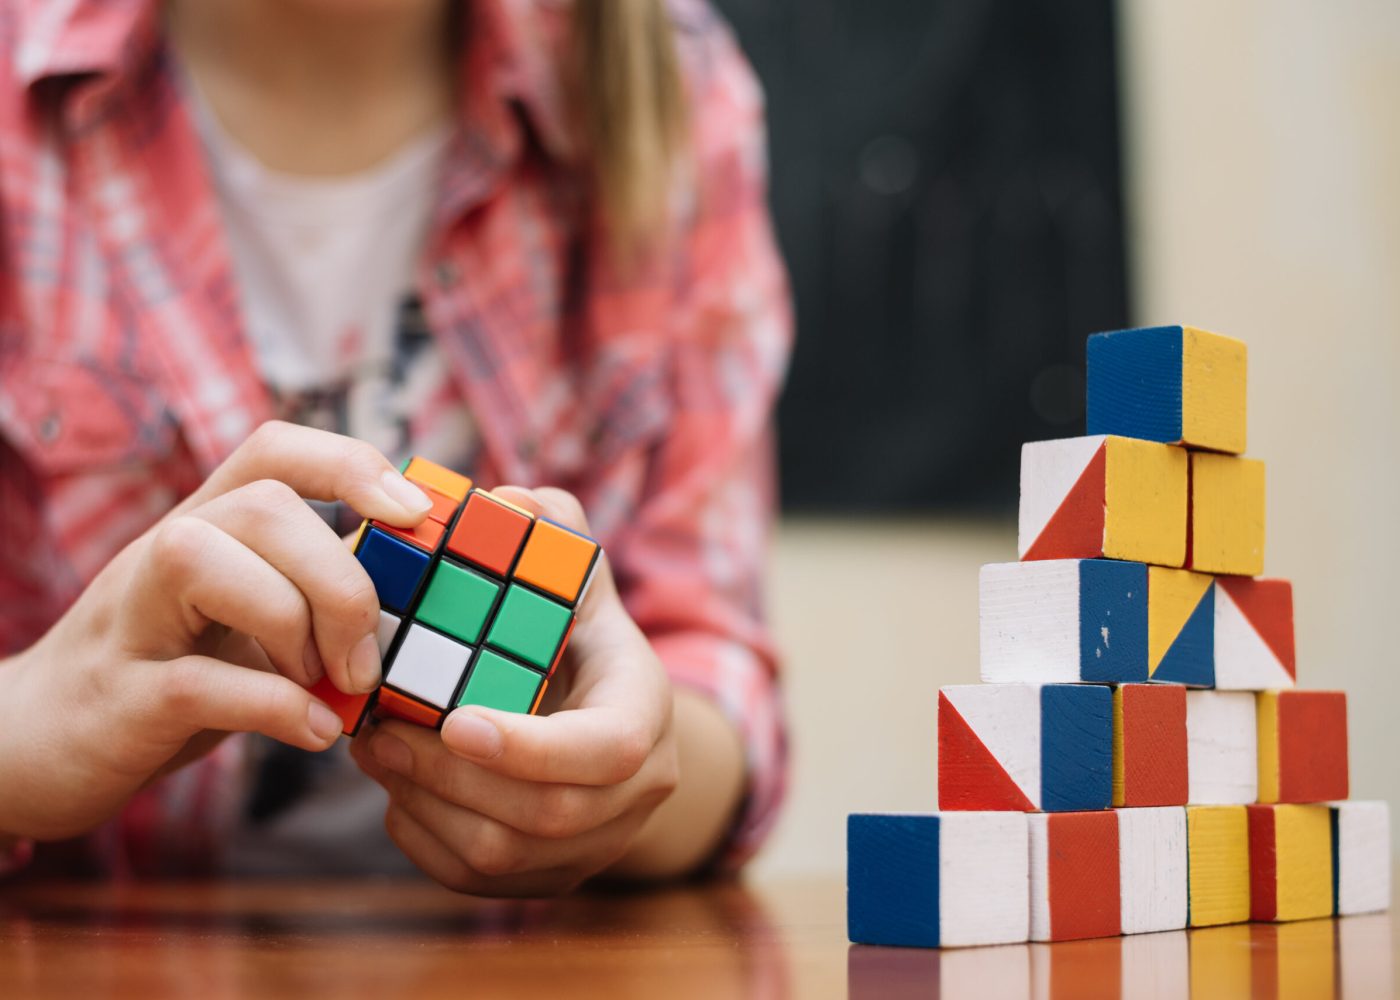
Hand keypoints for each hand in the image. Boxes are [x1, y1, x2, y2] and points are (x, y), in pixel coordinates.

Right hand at [0, 421, 432, 839]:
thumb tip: (422, 591)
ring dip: (294, 628)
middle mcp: (164, 554)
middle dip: (341, 582)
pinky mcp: (119, 697)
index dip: (352, 463)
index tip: (414, 512)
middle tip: (365, 659)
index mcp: (208, 526)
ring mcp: (132, 620)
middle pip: (262, 506)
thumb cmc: (168, 672)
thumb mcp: (245, 618)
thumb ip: (314, 592)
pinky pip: (197, 680)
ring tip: (327, 687)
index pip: (275, 450)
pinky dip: (273, 707)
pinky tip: (314, 731)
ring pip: (208, 561)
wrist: (36, 746)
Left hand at [351, 487, 680, 896]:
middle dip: (449, 774)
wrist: (606, 721)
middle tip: (378, 731)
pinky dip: (421, 835)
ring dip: (423, 803)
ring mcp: (594, 846)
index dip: (531, 746)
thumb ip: (550, 532)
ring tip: (374, 749)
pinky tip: (398, 786)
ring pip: (501, 855)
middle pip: (546, 814)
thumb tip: (510, 501)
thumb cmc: (577, 636)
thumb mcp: (576, 577)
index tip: (454, 719)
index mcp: (646, 711)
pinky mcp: (548, 877)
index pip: (609, 750)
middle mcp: (635, 793)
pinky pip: (475, 879)